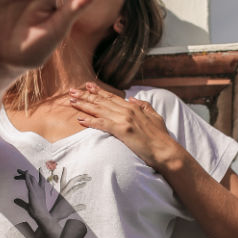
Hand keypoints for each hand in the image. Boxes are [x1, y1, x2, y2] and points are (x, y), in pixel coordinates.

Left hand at [13, 168, 51, 226]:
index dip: (40, 175)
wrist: (42, 215)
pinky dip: (27, 176)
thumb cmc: (37, 212)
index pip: (41, 181)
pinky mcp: (32, 192)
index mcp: (41, 191)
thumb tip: (14, 200)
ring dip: (24, 174)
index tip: (39, 169)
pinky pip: (29, 182)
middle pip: (33, 178)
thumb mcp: (27, 206)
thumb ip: (21, 202)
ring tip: (18, 170)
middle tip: (19, 171)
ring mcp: (36, 190)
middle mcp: (39, 189)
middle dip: (26, 174)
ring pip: (30, 178)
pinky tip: (25, 172)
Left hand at [67, 82, 181, 170]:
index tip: (88, 86)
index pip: (112, 97)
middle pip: (102, 101)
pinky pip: (102, 124)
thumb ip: (144, 105)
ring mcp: (124, 120)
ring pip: (99, 110)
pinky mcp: (122, 130)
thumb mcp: (155, 116)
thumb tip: (133, 98)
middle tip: (72, 91)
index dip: (99, 91)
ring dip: (84, 105)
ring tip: (71, 101)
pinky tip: (80, 119)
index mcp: (134, 107)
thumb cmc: (161, 137)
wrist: (165, 150)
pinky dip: (90, 121)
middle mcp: (128, 110)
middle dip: (86, 95)